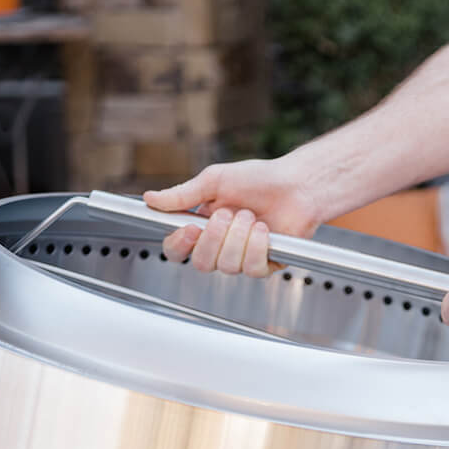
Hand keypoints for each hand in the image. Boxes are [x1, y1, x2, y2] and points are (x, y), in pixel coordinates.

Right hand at [143, 158, 319, 277]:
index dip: (178, 245)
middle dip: (216, 237)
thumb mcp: (214, 181)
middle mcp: (220, 247)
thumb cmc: (259, 180)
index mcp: (203, 227)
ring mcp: (241, 259)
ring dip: (240, 236)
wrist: (297, 186)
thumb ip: (182, 195)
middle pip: (201, 263)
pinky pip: (251, 268)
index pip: (178, 250)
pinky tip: (265, 230)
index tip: (189, 229)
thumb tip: (150, 198)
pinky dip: (258, 245)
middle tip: (229, 213)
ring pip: (227, 266)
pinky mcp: (264, 266)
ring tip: (252, 216)